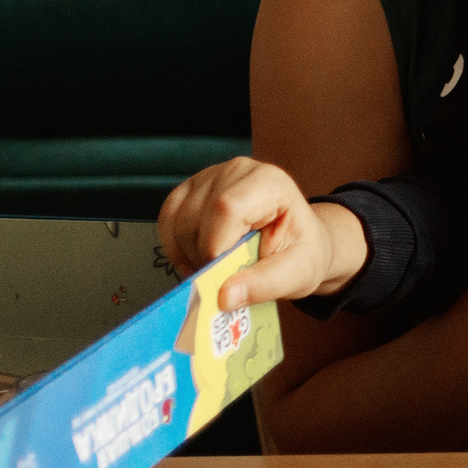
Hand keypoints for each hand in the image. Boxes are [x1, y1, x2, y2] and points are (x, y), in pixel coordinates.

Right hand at [158, 157, 363, 307]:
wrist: (296, 242)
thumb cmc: (300, 252)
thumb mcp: (298, 274)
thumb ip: (264, 285)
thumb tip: (225, 296)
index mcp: (270, 183)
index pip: (227, 208)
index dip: (216, 246)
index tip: (224, 275)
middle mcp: (237, 171)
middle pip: (196, 217)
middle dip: (203, 258)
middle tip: (226, 277)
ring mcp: (210, 177)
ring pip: (177, 221)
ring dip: (189, 255)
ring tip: (217, 268)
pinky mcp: (191, 190)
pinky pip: (167, 220)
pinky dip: (175, 247)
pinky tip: (198, 258)